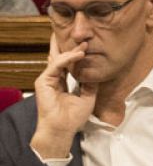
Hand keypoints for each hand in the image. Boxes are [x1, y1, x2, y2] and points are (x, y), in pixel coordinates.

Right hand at [29, 35, 91, 159]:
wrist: (63, 128)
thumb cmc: (73, 116)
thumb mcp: (88, 96)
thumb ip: (90, 83)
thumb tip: (97, 71)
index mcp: (63, 82)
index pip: (69, 64)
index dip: (77, 54)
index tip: (88, 45)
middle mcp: (55, 78)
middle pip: (60, 58)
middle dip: (70, 47)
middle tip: (82, 36)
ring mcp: (48, 79)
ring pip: (59, 59)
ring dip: (72, 51)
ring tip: (85, 44)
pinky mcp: (43, 81)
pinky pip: (56, 65)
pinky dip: (67, 59)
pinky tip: (79, 54)